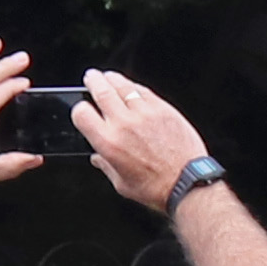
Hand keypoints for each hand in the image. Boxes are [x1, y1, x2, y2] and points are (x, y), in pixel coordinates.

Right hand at [73, 69, 213, 209]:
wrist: (187, 182)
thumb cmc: (157, 188)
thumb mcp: (122, 183)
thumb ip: (106, 166)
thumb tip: (98, 158)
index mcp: (109, 143)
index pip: (82, 114)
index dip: (79, 109)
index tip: (82, 109)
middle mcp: (124, 124)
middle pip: (102, 91)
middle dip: (93, 81)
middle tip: (91, 78)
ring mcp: (145, 114)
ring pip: (123, 86)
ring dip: (112, 79)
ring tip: (108, 77)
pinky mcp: (163, 109)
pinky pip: (144, 91)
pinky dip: (134, 87)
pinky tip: (132, 88)